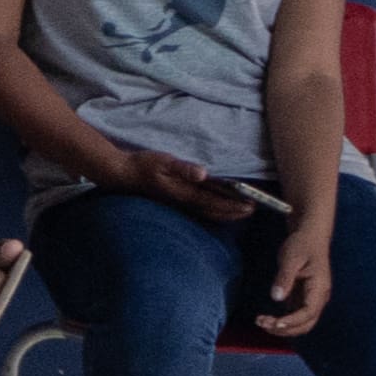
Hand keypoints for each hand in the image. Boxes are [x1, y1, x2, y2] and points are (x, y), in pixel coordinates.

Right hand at [110, 147, 257, 222]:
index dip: (234, 204)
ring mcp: (179, 204)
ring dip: (226, 214)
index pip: (215, 201)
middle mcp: (184, 202)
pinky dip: (213, 213)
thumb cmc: (143, 166)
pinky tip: (216, 211)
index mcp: (184, 192)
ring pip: (208, 213)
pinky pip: (199, 211)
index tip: (251, 204)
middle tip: (253, 210)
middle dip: (234, 212)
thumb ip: (183, 168)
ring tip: (240, 212)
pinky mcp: (175, 202)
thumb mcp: (163, 162)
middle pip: (214, 211)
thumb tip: (203, 174)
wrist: (122, 175)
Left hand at [251, 216, 332, 336]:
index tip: (275, 323)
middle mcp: (319, 297)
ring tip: (261, 322)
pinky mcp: (303, 298)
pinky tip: (267, 319)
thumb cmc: (301, 245)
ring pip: (301, 323)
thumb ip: (284, 278)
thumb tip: (276, 298)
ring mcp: (312, 299)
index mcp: (319, 288)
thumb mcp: (290, 258)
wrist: (309, 236)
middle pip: (306, 323)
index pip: (308, 312)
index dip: (292, 321)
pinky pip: (295, 316)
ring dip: (283, 327)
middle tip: (262, 324)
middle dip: (285, 328)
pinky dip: (283, 321)